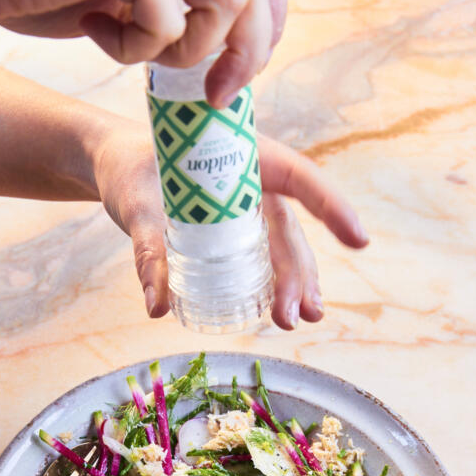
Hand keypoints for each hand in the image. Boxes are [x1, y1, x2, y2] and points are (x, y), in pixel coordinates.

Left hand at [93, 123, 368, 327]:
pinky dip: (271, 287)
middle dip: (298, 274)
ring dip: (293, 286)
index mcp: (243, 156)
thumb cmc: (130, 169)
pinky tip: (281, 313)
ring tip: (300, 319)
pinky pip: (260, 261)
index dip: (330, 207)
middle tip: (295, 314)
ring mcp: (246, 211)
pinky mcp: (233, 235)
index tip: (358, 239)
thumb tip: (157, 306)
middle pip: (287, 230)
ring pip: (280, 250)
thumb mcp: (135, 204)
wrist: (117, 166)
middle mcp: (254, 184)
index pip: (299, 178)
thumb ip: (149, 250)